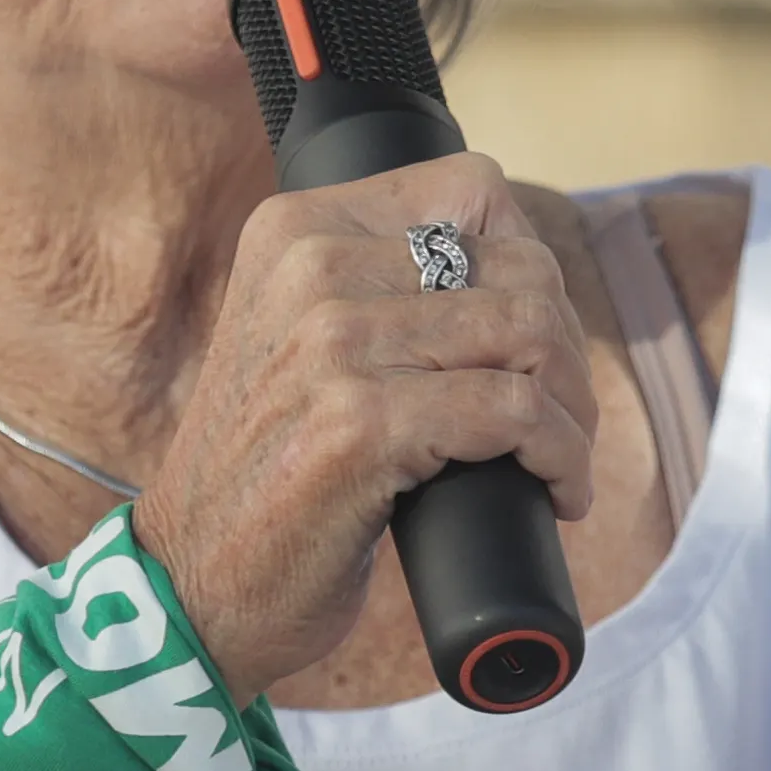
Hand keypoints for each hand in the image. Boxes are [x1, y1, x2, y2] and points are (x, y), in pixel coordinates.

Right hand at [139, 153, 598, 696]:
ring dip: (573, 407)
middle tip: (559, 418)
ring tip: (560, 457)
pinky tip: (557, 491)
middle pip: (518, 266)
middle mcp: (309, 266)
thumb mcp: (296, 340)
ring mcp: (334, 341)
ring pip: (530, 333)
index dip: (528, 262)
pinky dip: (561, 456)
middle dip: (564, 349)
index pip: (471, 188)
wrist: (197, 582)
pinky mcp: (362, 422)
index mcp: (293, 228)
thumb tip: (515, 275)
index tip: (530, 339)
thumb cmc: (266, 473)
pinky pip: (517, 412)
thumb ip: (370, 288)